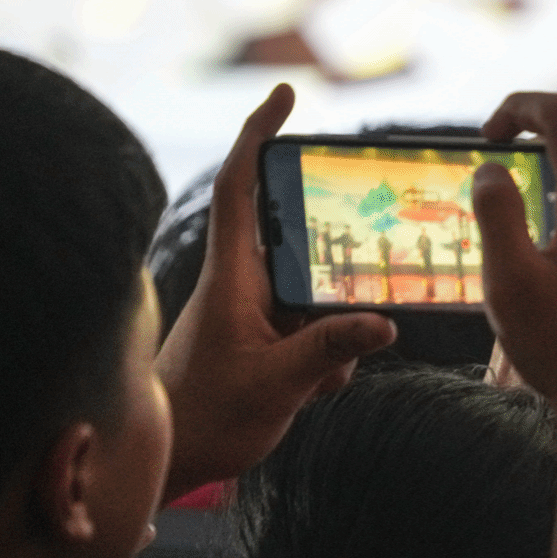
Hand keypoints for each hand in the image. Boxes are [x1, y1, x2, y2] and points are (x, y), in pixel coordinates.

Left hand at [156, 85, 397, 499]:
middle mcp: (241, 285)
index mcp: (231, 278)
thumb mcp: (276, 385)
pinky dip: (326, 358)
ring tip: (322, 376)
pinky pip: (313, 329)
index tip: (286, 95)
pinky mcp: (263, 340)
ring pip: (315, 294)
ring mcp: (253, 313)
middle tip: (367, 259)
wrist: (171, 462)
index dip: (257, 135)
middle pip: (297, 237)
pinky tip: (315, 393)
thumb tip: (384, 322)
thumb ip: (328, 349)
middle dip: (334, 258)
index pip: (239, 187)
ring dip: (333, 330)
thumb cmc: (205, 419)